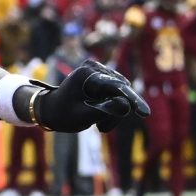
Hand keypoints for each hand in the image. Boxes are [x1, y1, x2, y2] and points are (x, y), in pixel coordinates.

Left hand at [34, 60, 148, 131]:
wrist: (50, 110)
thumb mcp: (81, 118)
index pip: (116, 87)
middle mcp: (94, 67)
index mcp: (87, 74)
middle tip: (101, 128)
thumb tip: (126, 106)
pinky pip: (117, 93)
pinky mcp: (102, 76)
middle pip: (121, 91)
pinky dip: (112, 107)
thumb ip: (103, 111)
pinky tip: (99, 117)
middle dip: (116, 112)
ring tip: (98, 125)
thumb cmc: (62, 115)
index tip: (144, 114)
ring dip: (114, 112)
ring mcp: (99, 70)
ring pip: (121, 93)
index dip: (131, 101)